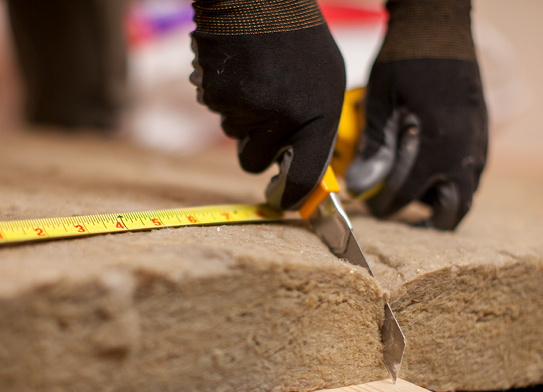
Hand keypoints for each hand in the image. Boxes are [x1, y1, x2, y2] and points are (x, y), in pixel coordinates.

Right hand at [190, 0, 345, 210]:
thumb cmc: (298, 40)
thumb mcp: (326, 82)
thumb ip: (317, 126)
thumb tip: (305, 166)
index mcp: (317, 116)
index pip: (302, 177)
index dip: (290, 196)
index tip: (284, 200)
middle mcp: (282, 119)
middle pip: (254, 162)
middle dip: (256, 146)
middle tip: (266, 113)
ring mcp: (245, 109)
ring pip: (235, 135)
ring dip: (244, 116)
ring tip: (258, 76)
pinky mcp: (216, 96)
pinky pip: (219, 113)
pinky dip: (227, 97)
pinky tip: (240, 69)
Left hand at [345, 0, 487, 229]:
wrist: (439, 22)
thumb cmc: (405, 57)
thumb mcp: (380, 100)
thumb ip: (373, 146)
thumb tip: (361, 185)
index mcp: (437, 143)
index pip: (409, 194)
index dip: (386, 207)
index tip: (369, 207)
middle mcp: (465, 147)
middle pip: (456, 206)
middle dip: (430, 222)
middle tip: (405, 222)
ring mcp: (479, 138)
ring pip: (470, 189)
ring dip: (445, 201)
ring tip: (416, 200)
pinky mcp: (483, 128)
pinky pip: (475, 168)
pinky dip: (456, 179)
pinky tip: (433, 172)